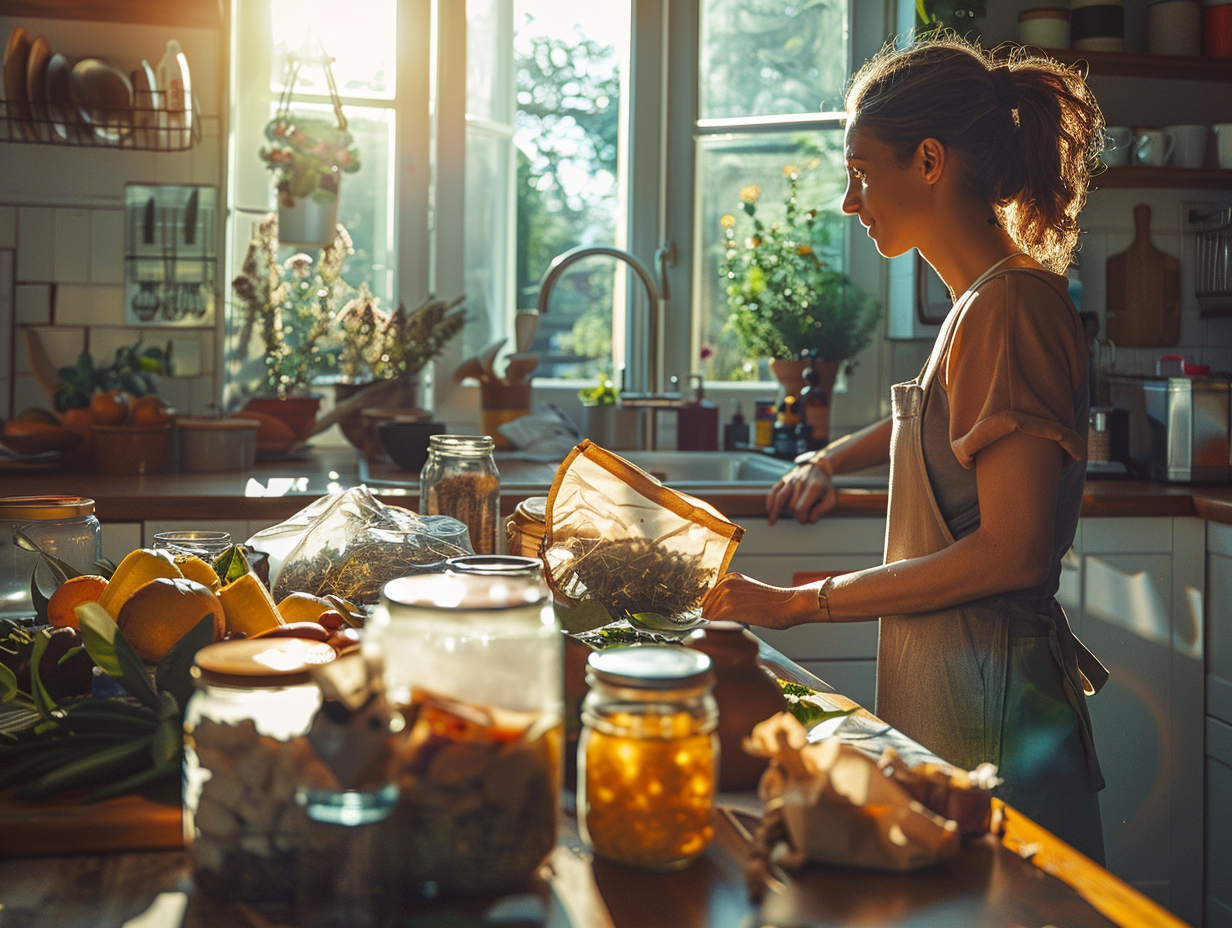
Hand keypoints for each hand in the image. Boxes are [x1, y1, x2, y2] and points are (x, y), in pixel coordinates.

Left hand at [702, 572, 818, 629]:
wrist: (789, 604)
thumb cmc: (774, 605)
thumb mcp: (749, 594)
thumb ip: (732, 599)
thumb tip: (716, 616)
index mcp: (729, 578)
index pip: (709, 598)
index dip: (711, 612)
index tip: (716, 623)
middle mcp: (725, 583)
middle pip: (706, 606)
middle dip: (711, 620)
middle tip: (722, 631)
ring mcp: (726, 594)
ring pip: (708, 615)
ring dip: (715, 627)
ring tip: (728, 633)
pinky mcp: (730, 607)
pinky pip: (715, 622)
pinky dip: (720, 631)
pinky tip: (731, 634)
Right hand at [765, 459, 835, 525]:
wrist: (819, 468)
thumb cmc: (824, 486)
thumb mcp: (831, 499)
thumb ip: (822, 511)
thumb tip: (810, 519)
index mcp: (814, 487)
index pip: (801, 509)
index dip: (803, 518)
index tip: (808, 519)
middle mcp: (801, 481)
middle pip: (792, 506)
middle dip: (796, 515)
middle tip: (803, 515)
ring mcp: (792, 479)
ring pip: (780, 497)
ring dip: (775, 511)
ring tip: (771, 522)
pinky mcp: (784, 478)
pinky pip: (775, 489)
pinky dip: (770, 500)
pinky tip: (769, 509)